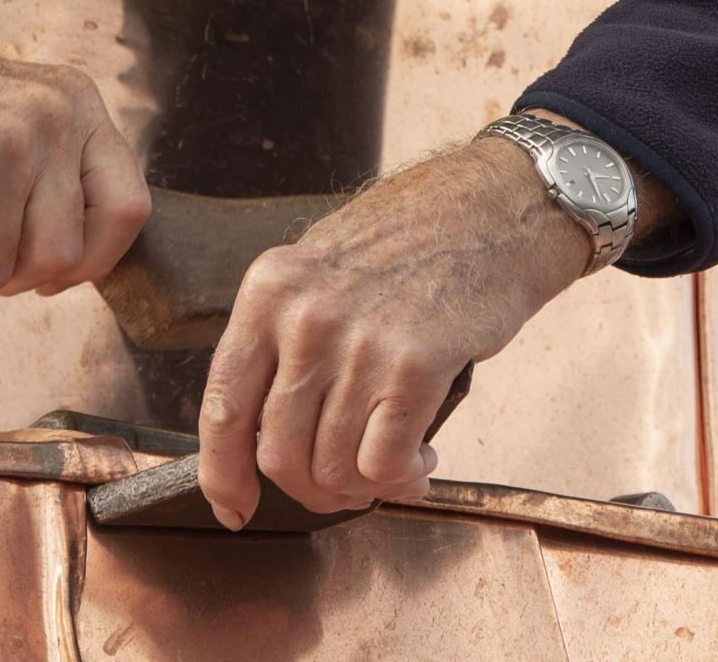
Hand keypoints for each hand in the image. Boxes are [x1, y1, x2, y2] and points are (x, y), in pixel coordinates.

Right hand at [0, 0, 147, 297]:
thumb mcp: (7, 120)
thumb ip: (50, 171)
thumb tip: (75, 268)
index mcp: (77, 104)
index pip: (128, 209)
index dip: (89, 263)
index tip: (41, 276)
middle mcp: (54, 114)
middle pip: (61, 257)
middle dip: (1, 278)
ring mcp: (8, 136)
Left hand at [193, 126, 615, 528]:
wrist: (495, 207)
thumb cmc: (412, 239)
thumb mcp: (320, 266)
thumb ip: (284, 337)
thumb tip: (261, 432)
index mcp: (269, 290)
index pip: (222, 407)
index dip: (222, 475)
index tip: (235, 509)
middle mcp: (305, 316)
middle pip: (279, 453)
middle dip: (312, 489)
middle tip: (346, 486)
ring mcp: (359, 341)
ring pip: (334, 467)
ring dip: (365, 486)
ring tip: (396, 463)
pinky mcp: (416, 364)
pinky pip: (385, 463)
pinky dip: (401, 478)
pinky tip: (422, 459)